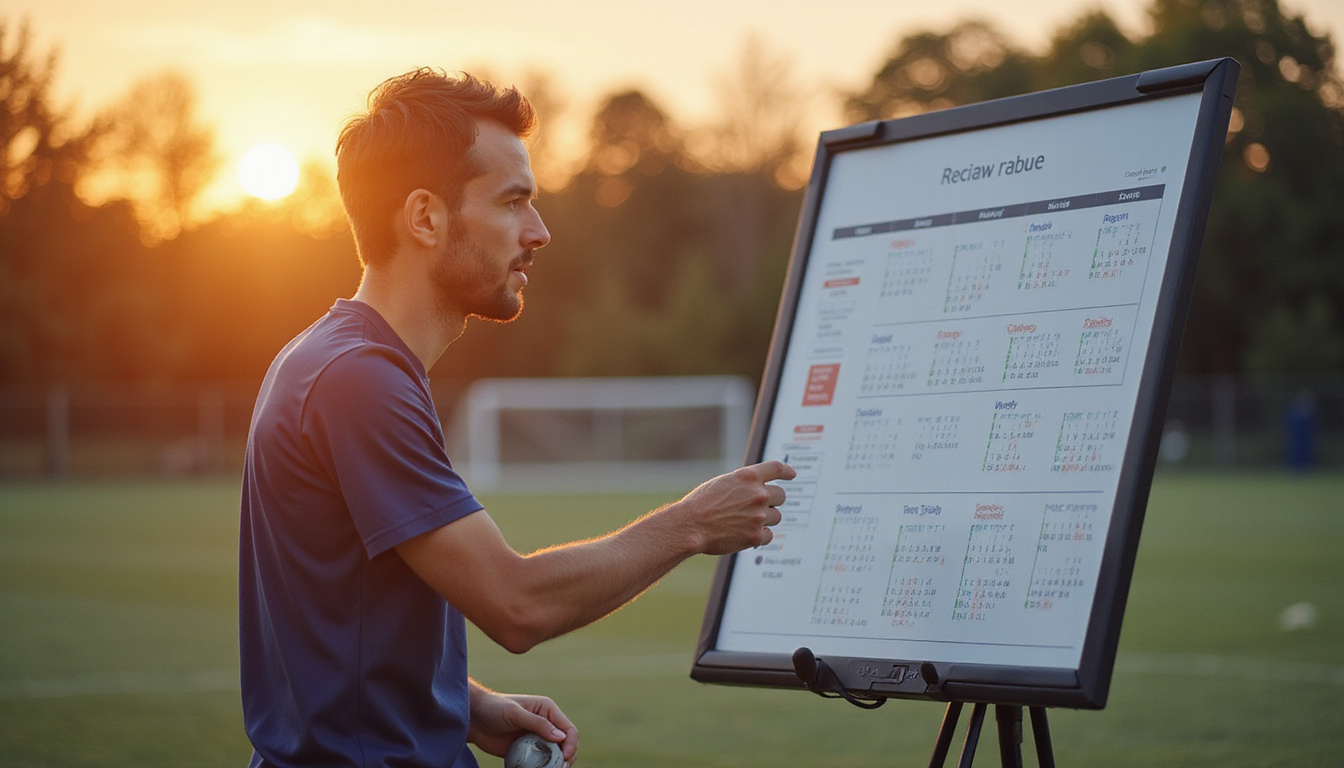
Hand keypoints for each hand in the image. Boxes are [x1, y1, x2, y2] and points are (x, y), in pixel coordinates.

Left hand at [467, 684, 577, 764]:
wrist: (473, 719)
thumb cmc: (494, 708)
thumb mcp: (515, 713)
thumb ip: (537, 723)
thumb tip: (561, 737)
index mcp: (548, 711)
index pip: (569, 730)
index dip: (571, 744)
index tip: (565, 758)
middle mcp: (546, 725)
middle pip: (566, 745)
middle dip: (566, 759)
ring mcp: (536, 739)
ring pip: (555, 756)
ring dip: (555, 766)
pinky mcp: (526, 751)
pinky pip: (539, 763)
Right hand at [676, 460, 794, 554]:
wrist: (690, 525)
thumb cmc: (700, 504)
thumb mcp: (722, 483)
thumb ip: (743, 483)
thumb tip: (759, 488)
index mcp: (748, 477)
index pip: (776, 468)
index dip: (787, 471)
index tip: (792, 474)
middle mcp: (757, 494)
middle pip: (781, 495)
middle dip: (772, 502)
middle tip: (758, 508)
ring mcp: (759, 516)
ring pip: (776, 517)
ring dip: (765, 520)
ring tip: (744, 522)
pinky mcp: (756, 535)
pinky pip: (768, 535)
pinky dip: (759, 537)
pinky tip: (744, 535)